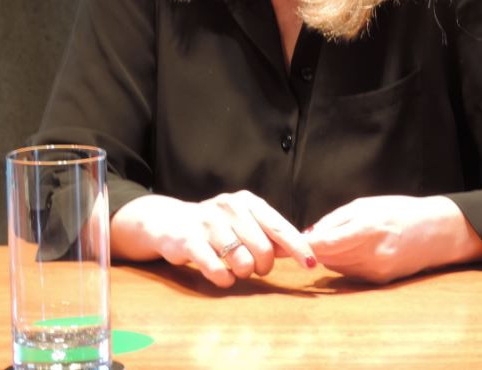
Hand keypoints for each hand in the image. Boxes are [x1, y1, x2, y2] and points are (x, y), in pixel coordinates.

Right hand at [110, 191, 316, 287]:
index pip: (279, 226)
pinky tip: (221, 275)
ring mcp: (208, 222)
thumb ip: (270, 235)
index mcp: (247, 202)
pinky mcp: (189, 241)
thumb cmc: (217, 226)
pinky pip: (217, 271)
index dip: (297, 248)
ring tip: (233, 267)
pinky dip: (224, 280)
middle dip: (263, 267)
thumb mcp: (244, 222)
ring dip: (242, 273)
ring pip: (242, 262)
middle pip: (263, 250)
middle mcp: (229, 207)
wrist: (170, 222)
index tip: (311, 265)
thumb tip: (306, 251)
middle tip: (253, 267)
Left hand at [305, 195, 481, 283]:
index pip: (325, 243)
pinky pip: (349, 273)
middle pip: (326, 257)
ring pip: (335, 266)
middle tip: (306, 238)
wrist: (437, 233)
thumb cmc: (400, 211)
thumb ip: (335, 220)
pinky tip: (356, 250)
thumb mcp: (365, 205)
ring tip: (342, 238)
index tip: (285, 243)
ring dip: (330, 255)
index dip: (302, 245)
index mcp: (368, 228)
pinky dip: (345, 262)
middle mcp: (372, 253)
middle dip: (314, 248)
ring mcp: (376, 271)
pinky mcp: (380, 282)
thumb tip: (308, 234)